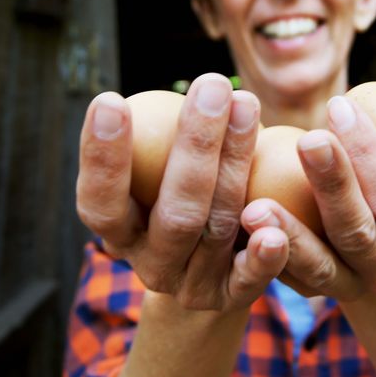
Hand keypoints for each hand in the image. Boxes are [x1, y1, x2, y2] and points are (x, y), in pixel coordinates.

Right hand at [75, 73, 288, 310]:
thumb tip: (175, 80)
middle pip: (175, 209)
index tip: (112, 101)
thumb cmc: (178, 195)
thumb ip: (156, 141)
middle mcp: (151, 262)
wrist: (209, 271)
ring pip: (217, 226)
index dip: (102, 157)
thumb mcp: (155, 175)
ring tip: (248, 107)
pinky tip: (276, 229)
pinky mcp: (231, 297)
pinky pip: (250, 279)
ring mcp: (192, 284)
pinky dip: (264, 255)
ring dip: (236, 164)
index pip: (100, 200)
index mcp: (118, 231)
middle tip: (213, 85)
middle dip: (195, 144)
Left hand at [240, 75, 375, 299]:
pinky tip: (235, 219)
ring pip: (319, 266)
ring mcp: (347, 287)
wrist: (371, 235)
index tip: (338, 105)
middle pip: (358, 233)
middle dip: (334, 185)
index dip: (373, 157)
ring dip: (287, 233)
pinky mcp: (309, 292)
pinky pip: (284, 276)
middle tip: (307, 139)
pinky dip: (261, 252)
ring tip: (253, 202)